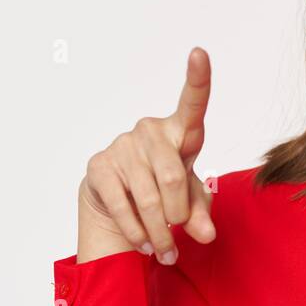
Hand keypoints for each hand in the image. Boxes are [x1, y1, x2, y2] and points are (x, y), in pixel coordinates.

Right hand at [76, 47, 216, 263]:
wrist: (116, 201)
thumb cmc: (164, 191)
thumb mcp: (190, 200)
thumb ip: (201, 213)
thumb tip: (206, 234)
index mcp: (180, 131)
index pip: (193, 103)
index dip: (198, 79)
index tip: (200, 53)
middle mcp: (150, 131)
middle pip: (173, 178)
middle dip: (178, 217)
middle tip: (178, 239)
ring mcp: (123, 145)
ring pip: (149, 199)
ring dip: (160, 233)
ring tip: (164, 252)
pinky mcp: (100, 165)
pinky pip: (123, 206)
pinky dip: (137, 232)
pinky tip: (142, 243)